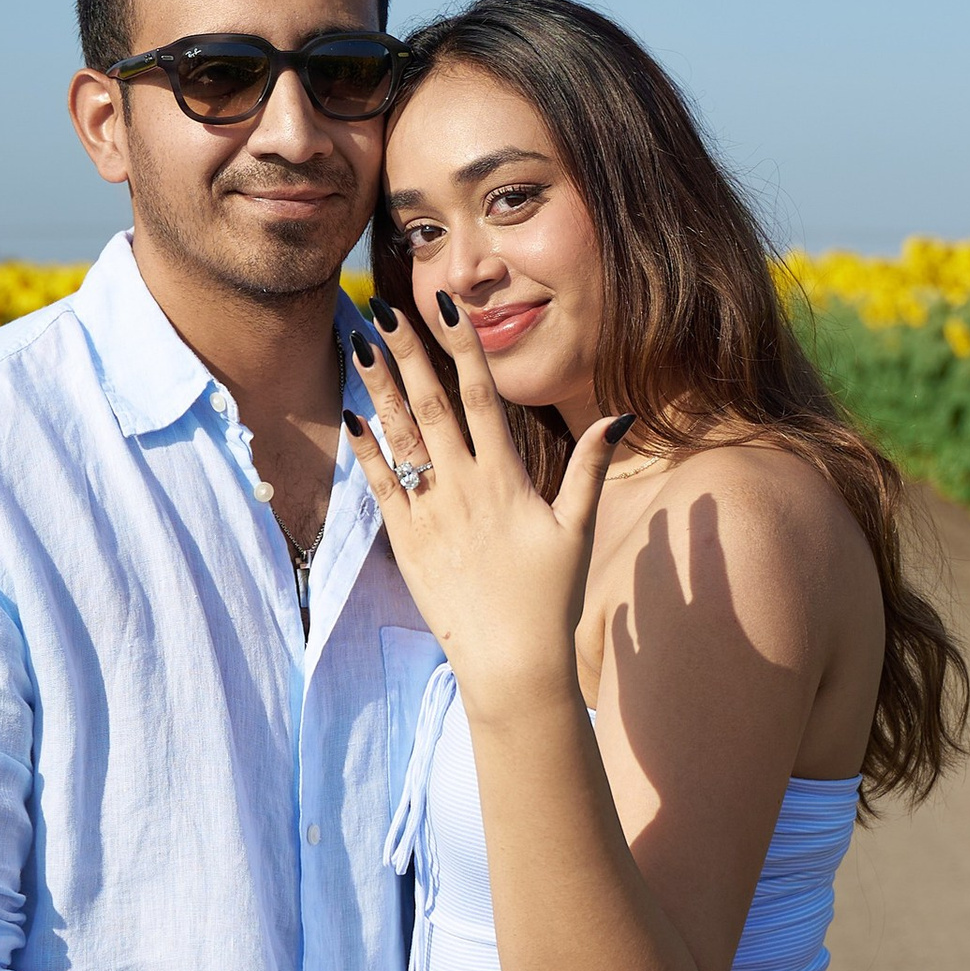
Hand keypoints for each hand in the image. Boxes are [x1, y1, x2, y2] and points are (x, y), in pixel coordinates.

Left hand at [345, 298, 620, 718]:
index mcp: (505, 477)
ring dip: (379, 387)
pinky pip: (380, 485)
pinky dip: (364, 449)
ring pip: (401, 436)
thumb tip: (619, 416)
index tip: (443, 307)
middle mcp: (463, 486)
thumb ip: (591, 467)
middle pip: (431, 403)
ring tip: (359, 343)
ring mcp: (430, 513)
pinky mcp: (406, 541)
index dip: (461, 347)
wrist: (511, 663)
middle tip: (383, 308)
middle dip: (406, 352)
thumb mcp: (578, 528)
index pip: (480, 396)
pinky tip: (350, 414)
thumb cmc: (549, 598)